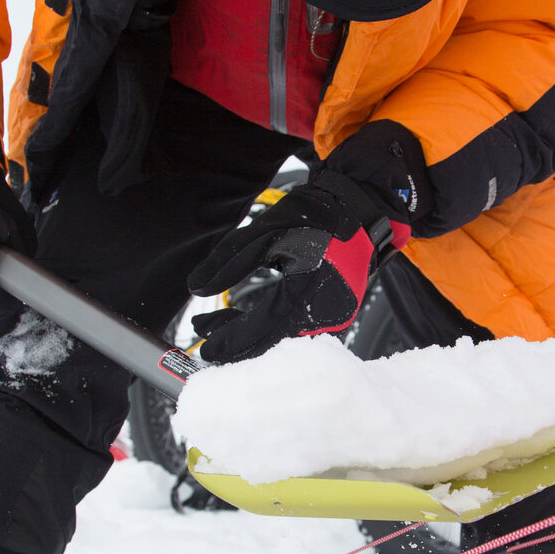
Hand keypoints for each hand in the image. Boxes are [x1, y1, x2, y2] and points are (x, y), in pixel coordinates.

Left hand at [189, 170, 408, 363]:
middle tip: (205, 332)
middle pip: (271, 341)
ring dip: (252, 333)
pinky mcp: (334, 310)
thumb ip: (228, 263)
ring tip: (221, 323)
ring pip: (283, 337)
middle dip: (236, 340)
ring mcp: (334, 315)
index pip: (259, 329)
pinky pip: (297, 327)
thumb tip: (196, 288)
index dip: (229, 341)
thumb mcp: (263, 233)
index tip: (204, 347)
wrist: (358, 207)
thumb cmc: (316, 215)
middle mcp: (325, 313)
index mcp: (307, 293)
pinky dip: (271, 325)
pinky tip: (251, 319)